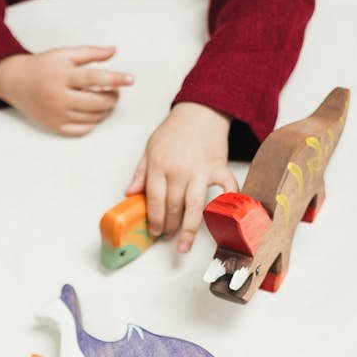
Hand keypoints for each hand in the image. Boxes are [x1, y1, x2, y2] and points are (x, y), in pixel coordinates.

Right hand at [0, 47, 133, 135]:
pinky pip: (82, 130)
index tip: (131, 79)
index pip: (94, 77)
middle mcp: (59, 97)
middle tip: (115, 92)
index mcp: (62, 75)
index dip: (115, 78)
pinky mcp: (55, 128)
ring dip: (104, 110)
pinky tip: (93, 113)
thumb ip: (90, 52)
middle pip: (96, 102)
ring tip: (105, 100)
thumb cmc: (44, 66)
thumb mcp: (65, 54)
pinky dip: (93, 122)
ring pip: (92, 118)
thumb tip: (114, 51)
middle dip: (112, 97)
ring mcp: (57, 115)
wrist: (17, 83)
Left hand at [126, 102, 237, 252]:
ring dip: (188, 230)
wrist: (201, 110)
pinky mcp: (218, 167)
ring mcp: (200, 170)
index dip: (154, 219)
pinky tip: (223, 219)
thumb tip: (129, 193)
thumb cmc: (174, 130)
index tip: (154, 231)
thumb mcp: (150, 148)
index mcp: (159, 165)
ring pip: (194, 206)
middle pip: (173, 207)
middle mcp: (179, 170)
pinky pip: (225, 187)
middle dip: (169, 227)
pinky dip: (227, 202)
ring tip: (183, 246)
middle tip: (168, 237)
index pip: (154, 200)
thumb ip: (140, 173)